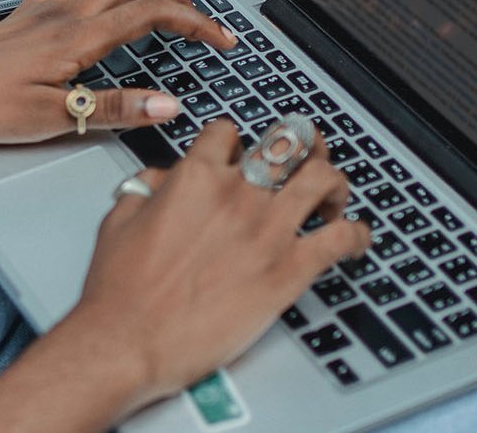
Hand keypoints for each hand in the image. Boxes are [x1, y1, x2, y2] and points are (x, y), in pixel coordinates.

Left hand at [0, 0, 236, 142]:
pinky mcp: (24, 12)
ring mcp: (43, 7)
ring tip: (162, 4)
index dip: (196, 23)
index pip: (153, 16)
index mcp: (79, 38)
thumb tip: (169, 105)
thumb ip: (115, 110)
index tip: (222, 40)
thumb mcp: (53, 119)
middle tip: (200, 19)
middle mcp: (65, 13)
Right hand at [63, 124, 370, 408]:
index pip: (228, 133)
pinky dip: (357, 235)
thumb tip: (162, 179)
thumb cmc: (120, 292)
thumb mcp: (119, 221)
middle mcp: (237, 195)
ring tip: (333, 197)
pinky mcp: (289, 270)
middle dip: (302, 144)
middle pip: (287, 143)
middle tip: (307, 154)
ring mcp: (268, 230)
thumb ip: (146, 188)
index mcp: (195, 178)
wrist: (128, 342)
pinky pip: (341, 239)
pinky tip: (356, 240)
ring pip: (323, 178)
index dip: (237, 141)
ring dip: (334, 183)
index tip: (242, 154)